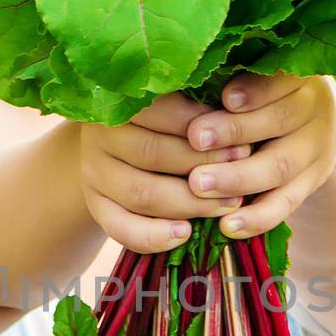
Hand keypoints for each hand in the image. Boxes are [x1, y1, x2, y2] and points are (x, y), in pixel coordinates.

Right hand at [80, 92, 251, 253]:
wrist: (119, 144)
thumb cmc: (167, 117)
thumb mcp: (181, 100)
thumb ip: (201, 105)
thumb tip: (237, 112)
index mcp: (122, 99)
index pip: (161, 112)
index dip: (204, 128)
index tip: (241, 142)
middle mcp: (101, 134)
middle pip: (152, 154)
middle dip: (204, 166)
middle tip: (242, 174)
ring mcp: (94, 171)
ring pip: (141, 193)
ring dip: (189, 203)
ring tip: (227, 205)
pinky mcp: (95, 204)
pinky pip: (121, 227)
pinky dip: (153, 236)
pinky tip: (185, 234)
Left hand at [184, 73, 335, 238]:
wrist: (309, 124)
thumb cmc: (259, 94)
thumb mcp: (251, 77)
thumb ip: (224, 79)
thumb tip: (176, 83)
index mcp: (297, 73)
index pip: (279, 78)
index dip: (254, 90)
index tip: (224, 98)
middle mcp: (314, 107)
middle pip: (279, 120)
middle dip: (235, 131)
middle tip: (196, 139)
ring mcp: (316, 148)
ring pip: (279, 166)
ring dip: (237, 178)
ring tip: (198, 185)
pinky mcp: (311, 183)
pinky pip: (285, 204)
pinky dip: (257, 218)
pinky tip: (227, 226)